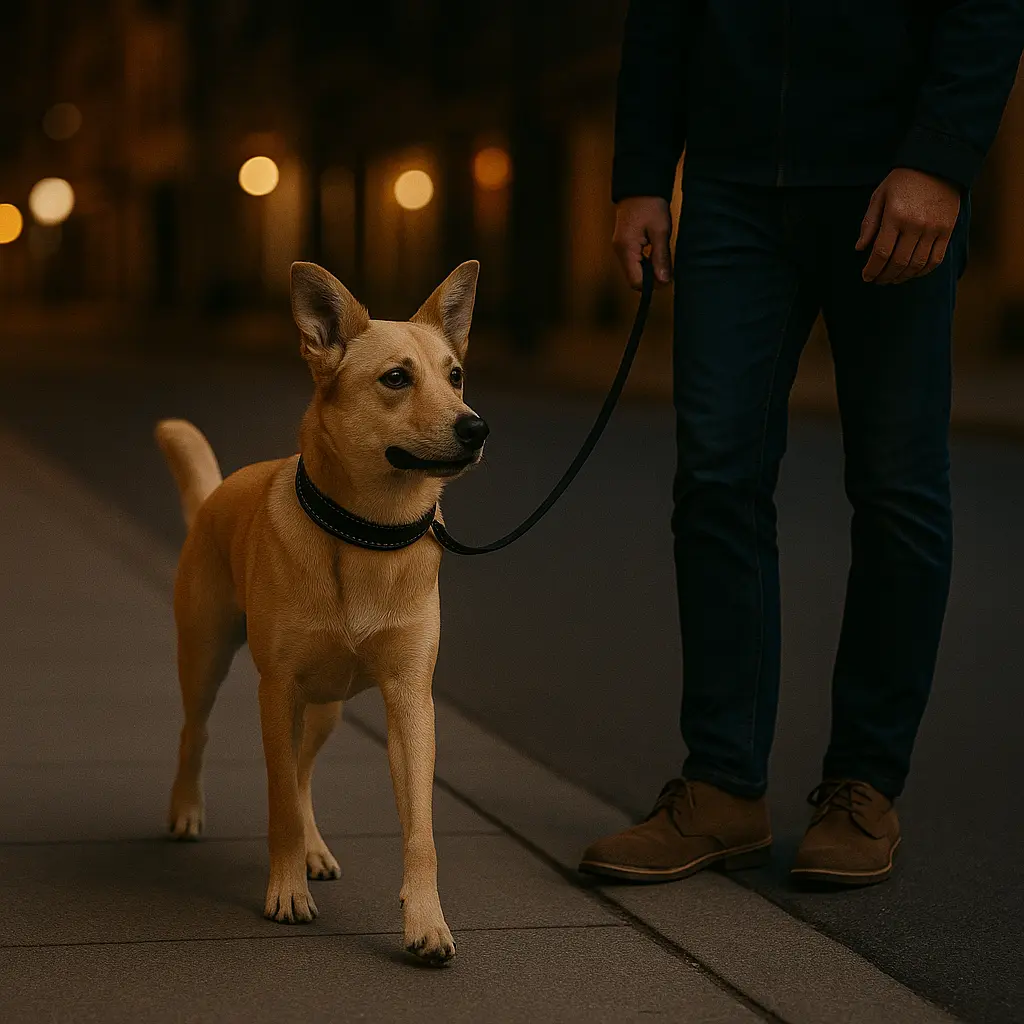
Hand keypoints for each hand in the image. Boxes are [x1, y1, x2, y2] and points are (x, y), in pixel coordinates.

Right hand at [613, 196, 672, 289]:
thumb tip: (664, 281)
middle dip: (651, 278)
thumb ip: (661, 258)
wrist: (640, 184)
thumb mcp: (660, 231)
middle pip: (634, 278)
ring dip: (649, 269)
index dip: (652, 284)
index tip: (667, 278)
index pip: (636, 281)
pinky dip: (645, 261)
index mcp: (626, 249)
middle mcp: (620, 251)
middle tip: (667, 266)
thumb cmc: (650, 204)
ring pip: (634, 270)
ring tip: (662, 256)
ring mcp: (620, 247)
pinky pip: (634, 260)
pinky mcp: (624, 243)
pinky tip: (655, 251)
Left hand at [856, 168, 960, 284]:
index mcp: (895, 216)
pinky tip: (912, 272)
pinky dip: (922, 271)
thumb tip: (859, 248)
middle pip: (898, 262)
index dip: (872, 269)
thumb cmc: (902, 180)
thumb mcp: (879, 196)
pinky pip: (935, 259)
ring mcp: (933, 229)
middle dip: (885, 276)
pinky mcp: (947, 230)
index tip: (866, 276)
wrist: (937, 164)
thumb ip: (869, 223)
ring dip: (902, 277)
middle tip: (877, 280)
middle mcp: (915, 225)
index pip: (881, 252)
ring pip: (916, 264)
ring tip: (892, 279)